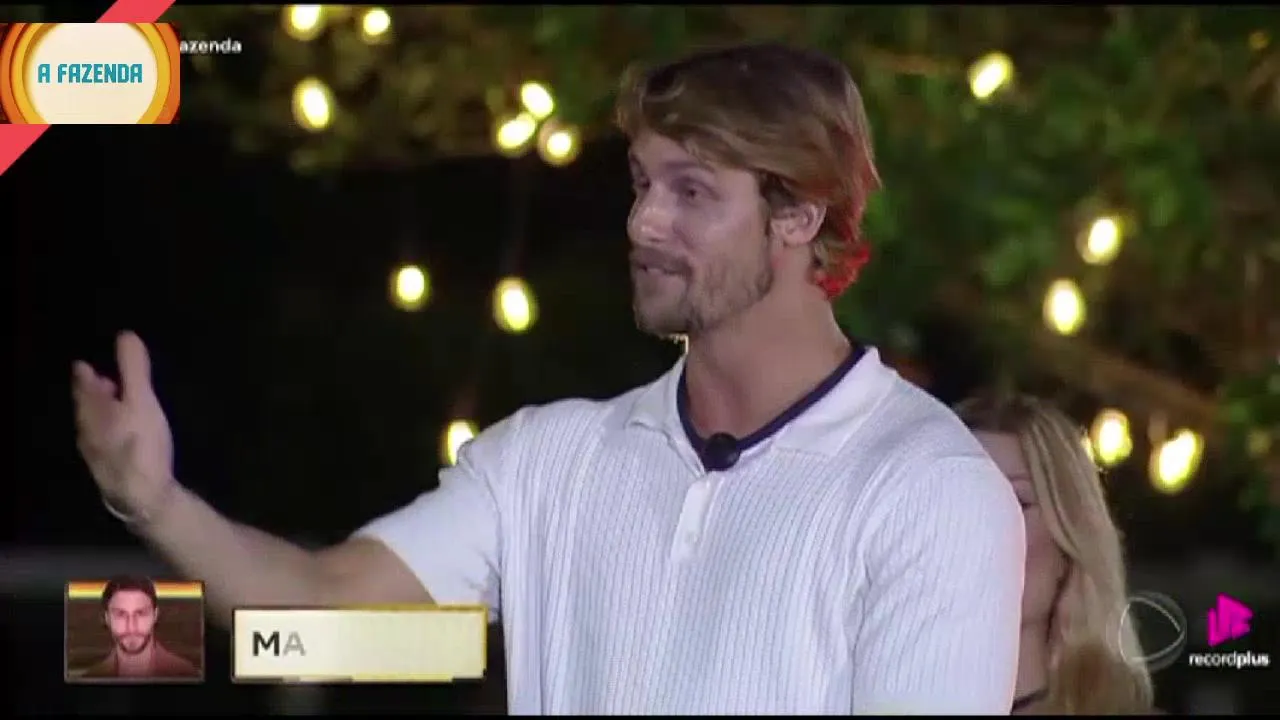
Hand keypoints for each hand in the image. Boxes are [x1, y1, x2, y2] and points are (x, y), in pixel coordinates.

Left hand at [73, 331, 175, 520]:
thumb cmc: (139, 443)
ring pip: (94, 428)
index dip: (83, 377)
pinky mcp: (109, 470)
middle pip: (86, 409)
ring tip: (112, 405)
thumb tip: (126, 334)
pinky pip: (104, 443)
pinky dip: (109, 432)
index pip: (83, 390)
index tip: (82, 366)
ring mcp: (97, 454)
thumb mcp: (140, 400)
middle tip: (100, 381)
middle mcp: (88, 432)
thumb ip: (133, 369)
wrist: (141, 494)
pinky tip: (120, 435)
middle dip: (92, 394)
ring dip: (101, 414)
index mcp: (92, 413)